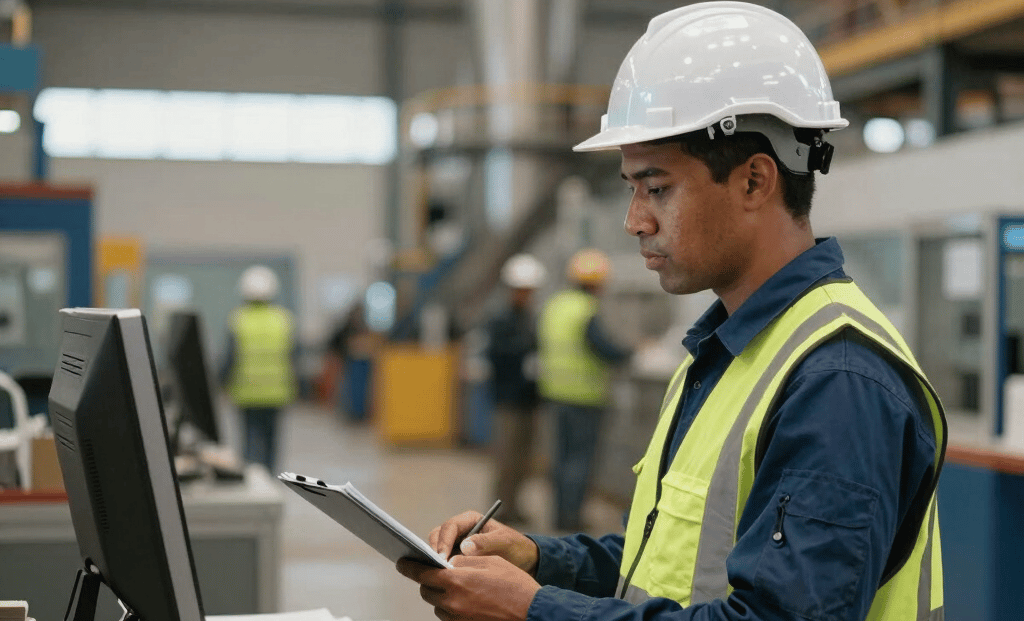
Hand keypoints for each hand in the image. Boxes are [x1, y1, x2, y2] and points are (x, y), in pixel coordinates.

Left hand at [396, 554, 540, 620]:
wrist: (532, 613)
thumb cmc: (515, 585)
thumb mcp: (491, 562)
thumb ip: (465, 560)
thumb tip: (448, 562)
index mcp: (456, 580)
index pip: (422, 572)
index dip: (409, 567)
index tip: (401, 562)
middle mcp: (452, 602)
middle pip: (426, 590)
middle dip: (428, 580)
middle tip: (438, 573)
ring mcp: (457, 618)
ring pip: (437, 605)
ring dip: (441, 595)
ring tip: (458, 587)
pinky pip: (448, 616)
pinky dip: (451, 607)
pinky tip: (466, 601)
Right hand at [429, 511, 538, 574]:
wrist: (523, 561)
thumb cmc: (515, 547)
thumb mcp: (504, 542)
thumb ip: (486, 543)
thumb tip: (464, 547)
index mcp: (470, 520)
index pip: (450, 527)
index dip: (444, 541)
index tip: (442, 557)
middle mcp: (460, 531)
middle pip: (437, 537)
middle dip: (435, 551)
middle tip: (437, 568)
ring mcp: (456, 544)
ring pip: (437, 550)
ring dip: (435, 561)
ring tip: (439, 576)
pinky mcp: (456, 558)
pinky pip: (443, 562)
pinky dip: (441, 570)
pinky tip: (445, 580)